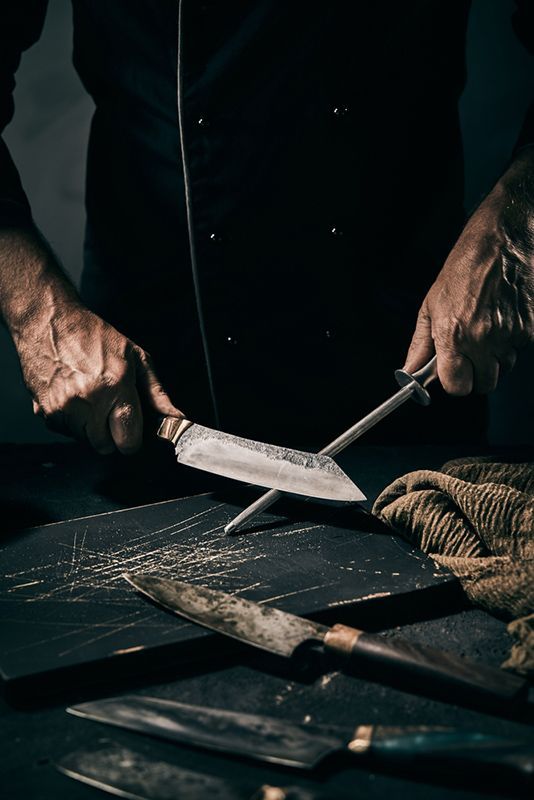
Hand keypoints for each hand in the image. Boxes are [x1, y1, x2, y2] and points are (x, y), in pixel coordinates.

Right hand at [16, 302, 181, 453]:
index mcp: (115, 386)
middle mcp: (88, 400)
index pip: (128, 442)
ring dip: (91, 428)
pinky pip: (65, 432)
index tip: (132, 429)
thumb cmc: (92, 335)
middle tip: (111, 409)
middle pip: (106, 447)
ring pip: (85, 441)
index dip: (133, 439)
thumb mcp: (136, 358)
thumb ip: (157, 394)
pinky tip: (74, 398)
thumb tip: (176, 419)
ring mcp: (63, 408)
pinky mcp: (45, 411)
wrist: (47, 321)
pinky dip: (72, 422)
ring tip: (91, 399)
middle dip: (112, 434)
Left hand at [404, 150, 533, 394]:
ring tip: (488, 324)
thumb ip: (421, 343)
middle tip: (471, 351)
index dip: (454, 381)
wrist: (505, 237)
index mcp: (455, 335)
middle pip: (484, 384)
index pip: (457, 386)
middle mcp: (484, 339)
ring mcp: (513, 335)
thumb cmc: (465, 266)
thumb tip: (409, 371)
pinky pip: (522, 348)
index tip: (453, 371)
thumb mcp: (432, 303)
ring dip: (496, 356)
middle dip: (476, 373)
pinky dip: (515, 338)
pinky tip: (505, 314)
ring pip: (505, 367)